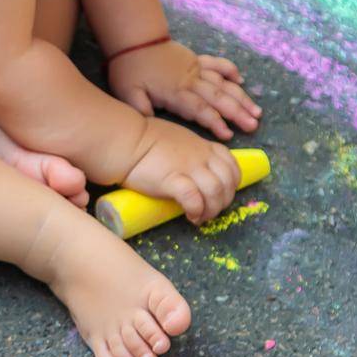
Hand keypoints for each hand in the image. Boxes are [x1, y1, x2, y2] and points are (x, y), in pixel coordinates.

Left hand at [107, 40, 261, 139]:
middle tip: (253, 125)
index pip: (200, 110)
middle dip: (238, 113)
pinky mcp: (196, 60)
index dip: (215, 123)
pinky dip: (230, 70)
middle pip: (219, 98)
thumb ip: (141, 110)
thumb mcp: (128, 93)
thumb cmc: (130, 70)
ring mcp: (196, 69)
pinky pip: (217, 64)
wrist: (135, 39)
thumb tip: (152, 127)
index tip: (229, 135)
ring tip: (256, 110)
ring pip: (223, 84)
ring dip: (240, 97)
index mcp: (176, 92)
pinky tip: (241, 80)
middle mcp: (191, 81)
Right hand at [123, 118, 241, 222]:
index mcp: (203, 145)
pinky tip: (191, 217)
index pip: (232, 165)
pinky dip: (197, 211)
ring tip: (200, 217)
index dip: (232, 184)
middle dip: (224, 201)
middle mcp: (201, 155)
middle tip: (210, 211)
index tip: (222, 194)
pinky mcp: (173, 180)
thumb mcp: (178, 138)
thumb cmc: (144, 139)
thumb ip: (190, 151)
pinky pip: (194, 199)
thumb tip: (194, 169)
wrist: (124, 141)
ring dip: (212, 210)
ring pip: (216, 191)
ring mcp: (188, 167)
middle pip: (228, 181)